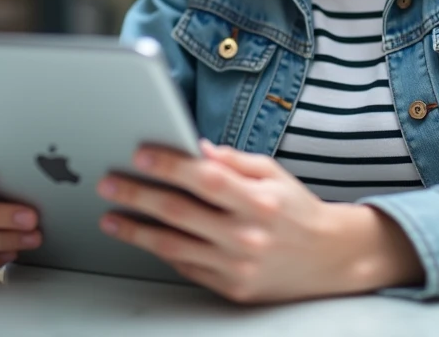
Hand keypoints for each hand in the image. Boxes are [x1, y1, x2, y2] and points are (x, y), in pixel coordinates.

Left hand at [96, 140, 423, 302]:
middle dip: (137, 195)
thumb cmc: (297, 210)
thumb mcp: (273, 173)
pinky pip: (186, 267)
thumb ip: (233, 161)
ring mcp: (237, 266)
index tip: (140, 154)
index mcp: (258, 200)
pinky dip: (161, 251)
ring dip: (136, 230)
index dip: (170, 164)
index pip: (205, 178)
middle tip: (109, 184)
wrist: (329, 259)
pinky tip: (143, 237)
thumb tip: (196, 149)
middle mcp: (246, 235)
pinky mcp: (231, 288)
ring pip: (173, 245)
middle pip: (179, 212)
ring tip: (111, 216)